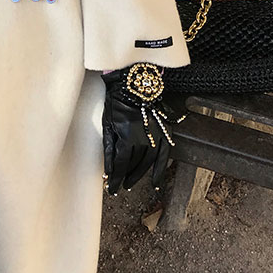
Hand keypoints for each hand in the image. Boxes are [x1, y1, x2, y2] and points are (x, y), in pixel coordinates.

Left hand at [101, 63, 186, 194]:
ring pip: (147, 164)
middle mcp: (143, 140)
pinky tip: (155, 182)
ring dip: (139, 176)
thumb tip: (107, 170)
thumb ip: (109, 149)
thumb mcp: (107, 124)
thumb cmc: (117, 102)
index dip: (115, 178)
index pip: (120, 165)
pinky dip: (160, 171)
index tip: (111, 188)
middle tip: (119, 186)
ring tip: (131, 183)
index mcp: (126, 138)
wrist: (134, 84)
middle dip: (125, 178)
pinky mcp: (164, 133)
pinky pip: (164, 156)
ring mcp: (155, 137)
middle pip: (133, 166)